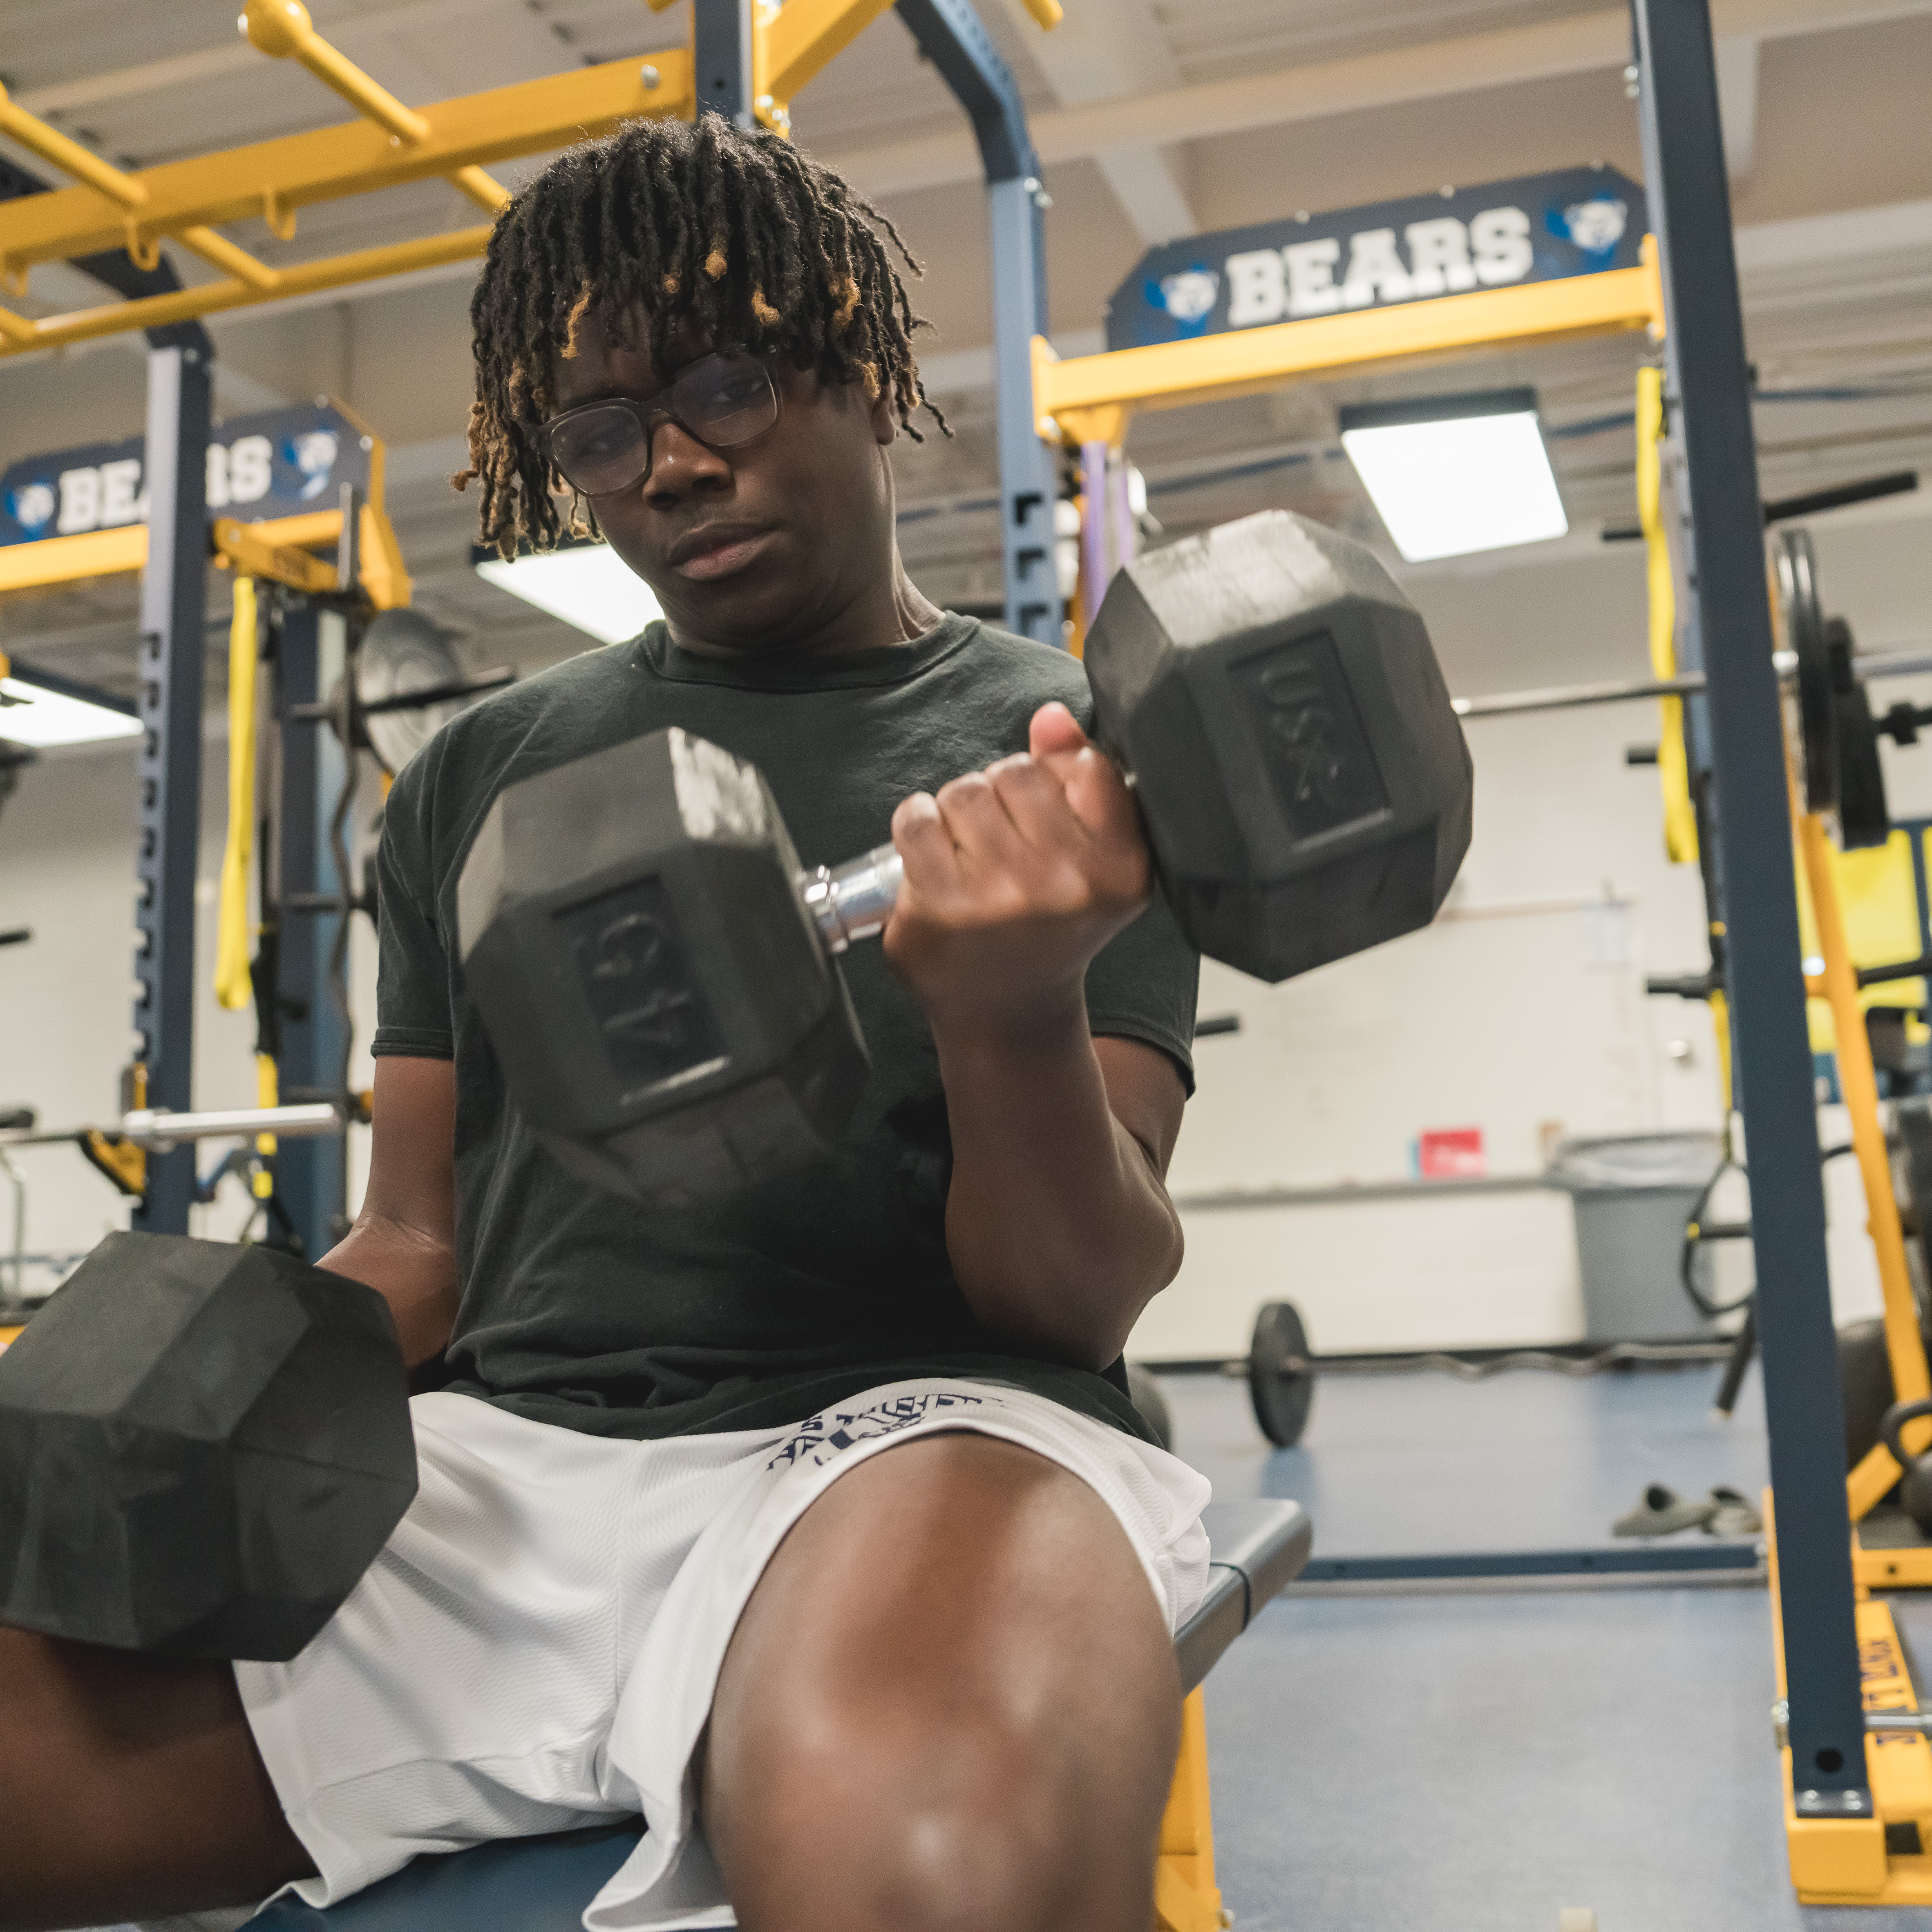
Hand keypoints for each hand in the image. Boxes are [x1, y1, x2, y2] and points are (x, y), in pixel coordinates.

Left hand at [883, 702, 1151, 1038]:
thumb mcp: (1089, 855)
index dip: (1055, 778)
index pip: (1086, 765)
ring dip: (957, 812)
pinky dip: (917, 828)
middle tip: (1002, 842)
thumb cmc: (1048, 926)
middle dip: (1001, 792)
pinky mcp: (944, 907)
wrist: (1007, 1010)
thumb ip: (1078, 776)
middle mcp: (1069, 884)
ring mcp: (1004, 898)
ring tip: (969, 855)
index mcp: (1121, 866)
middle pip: (1016, 772)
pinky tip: (933, 861)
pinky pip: (918, 819)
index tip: (1047, 812)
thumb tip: (1051, 717)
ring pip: (965, 790)